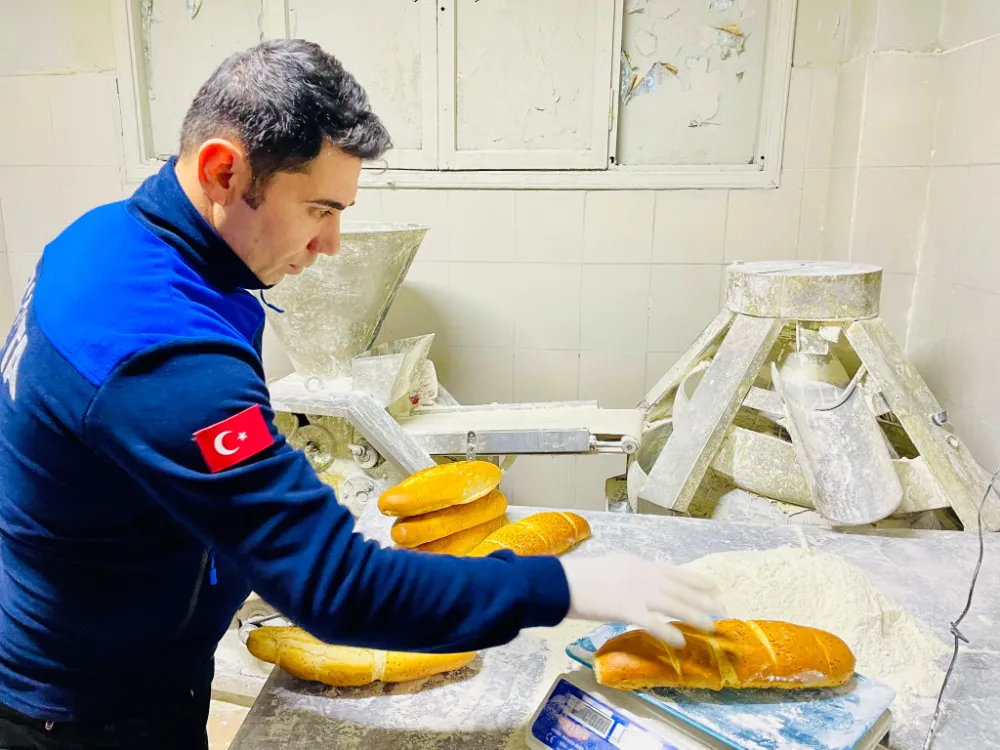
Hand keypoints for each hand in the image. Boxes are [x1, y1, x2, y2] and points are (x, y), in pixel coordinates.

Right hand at [560, 553, 723, 647]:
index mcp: (640, 564)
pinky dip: (669, 632)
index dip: (698, 581)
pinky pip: (653, 622)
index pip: (676, 573)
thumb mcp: (614, 564)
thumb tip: (648, 577)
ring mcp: (636, 592)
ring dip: (695, 617)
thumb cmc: (583, 575)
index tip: (715, 588)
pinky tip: (680, 642)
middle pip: (681, 589)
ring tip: (711, 627)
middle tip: (722, 611)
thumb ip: (633, 571)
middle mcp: (644, 575)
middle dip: (704, 601)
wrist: (563, 581)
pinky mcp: (626, 609)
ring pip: (674, 605)